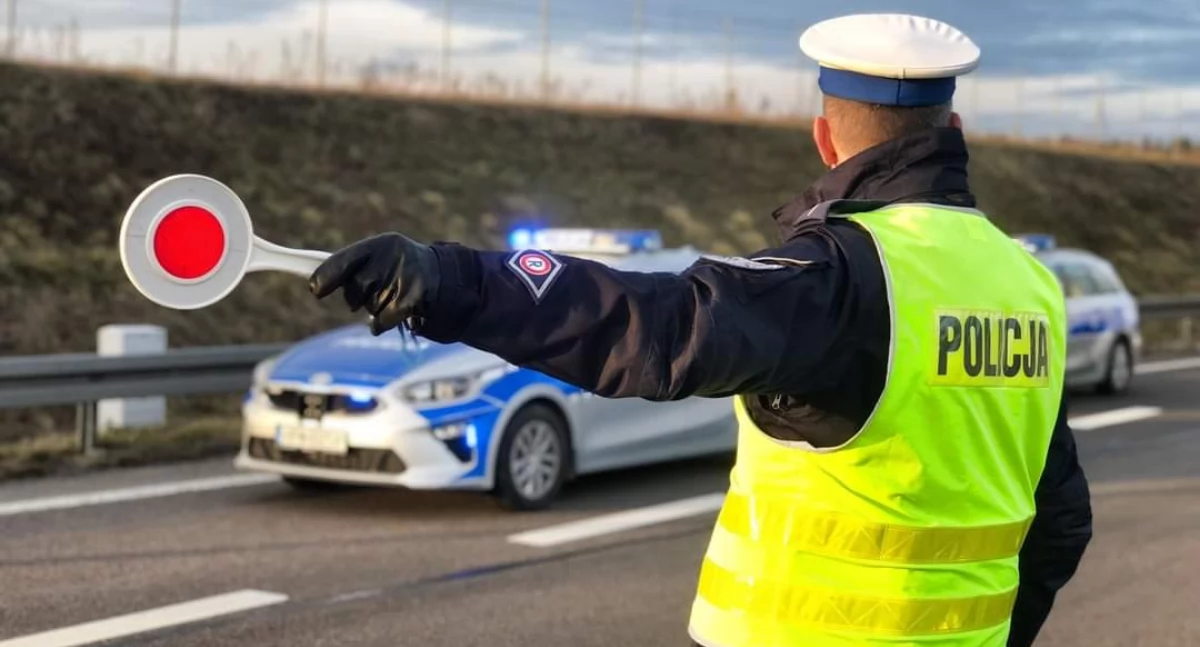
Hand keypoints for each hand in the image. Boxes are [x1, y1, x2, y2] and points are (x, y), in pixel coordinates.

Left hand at [309, 233, 440, 335]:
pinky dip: (382, 323)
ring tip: (395, 295)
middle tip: (376, 289)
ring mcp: (403, 279)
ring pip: (369, 307)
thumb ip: (351, 267)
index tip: (316, 290)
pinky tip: (396, 312)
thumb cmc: (402, 269)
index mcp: (381, 244)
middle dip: (358, 296)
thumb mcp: (381, 258)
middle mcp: (392, 258)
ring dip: (376, 308)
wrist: (446, 279)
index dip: (326, 277)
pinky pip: (381, 321)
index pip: (343, 261)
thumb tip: (314, 285)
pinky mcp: (410, 301)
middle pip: (354, 289)